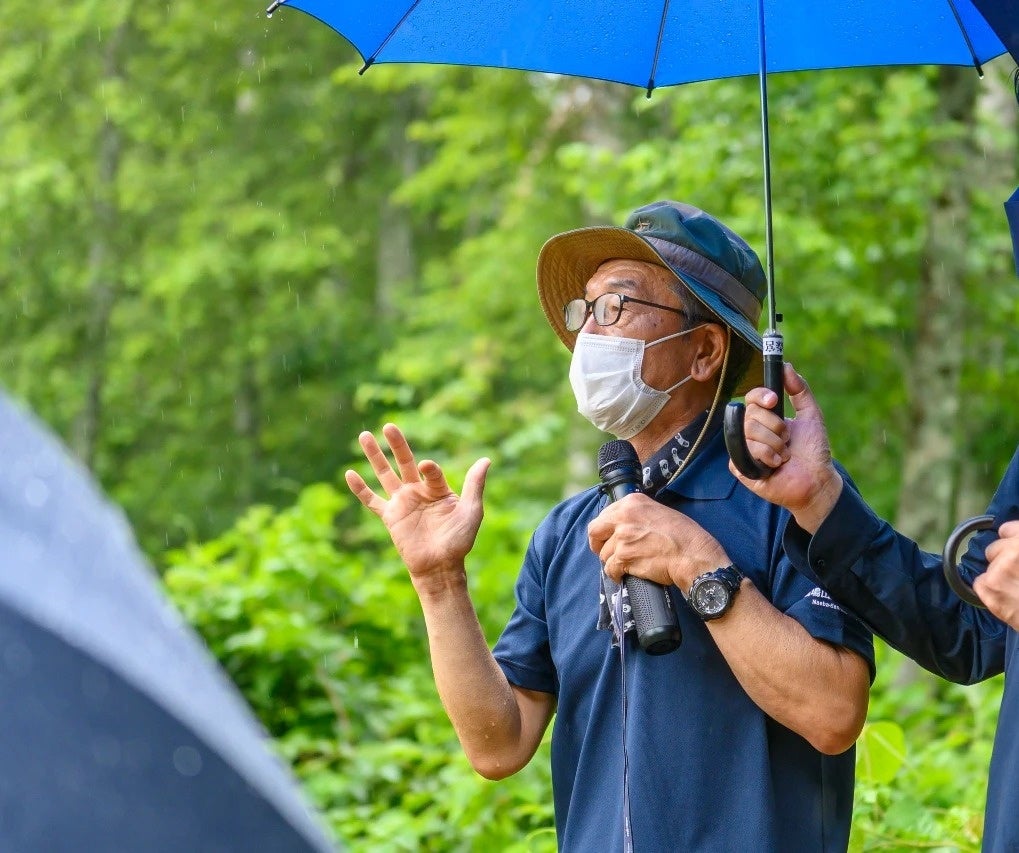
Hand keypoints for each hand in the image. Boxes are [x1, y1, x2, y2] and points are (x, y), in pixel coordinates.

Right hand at [344, 424, 489, 588]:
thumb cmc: (459, 540)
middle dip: (397, 445)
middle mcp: (418, 491)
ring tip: (364, 436)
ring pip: (385, 474)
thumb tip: (486, 460)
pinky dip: (360, 488)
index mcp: (438, 488)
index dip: (429, 467)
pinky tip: (349, 474)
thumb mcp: (471, 510)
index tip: (427, 468)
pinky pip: (372, 500)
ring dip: (374, 456)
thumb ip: (474, 485)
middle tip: (388, 426)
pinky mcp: (390, 517)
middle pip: (405, 462)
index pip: (430, 470)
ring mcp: (402, 503)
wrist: (441, 567)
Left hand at [589, 493, 728, 591]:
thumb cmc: (683, 536)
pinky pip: (611, 569)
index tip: (608, 537)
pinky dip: (616, 575)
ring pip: (604, 554)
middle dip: (598, 544)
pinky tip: (625, 575)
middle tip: (606, 552)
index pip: (604, 515)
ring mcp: (623, 537)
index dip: (605, 530)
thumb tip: (620, 525)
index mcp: (632, 503)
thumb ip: (636, 515)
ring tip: (627, 565)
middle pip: (594, 531)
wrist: (693, 555)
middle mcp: (624, 517)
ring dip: (613, 562)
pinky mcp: (625, 557)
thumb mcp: (658, 512)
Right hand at [729, 362, 842, 533]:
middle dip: (775, 427)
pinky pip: (746, 452)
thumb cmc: (814, 451)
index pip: (751, 399)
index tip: (775, 400)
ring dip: (774, 445)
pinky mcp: (741, 468)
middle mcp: (753, 432)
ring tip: (784, 456)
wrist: (817, 480)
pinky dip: (766, 458)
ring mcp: (745, 449)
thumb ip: (800, 390)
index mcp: (766, 418)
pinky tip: (775, 466)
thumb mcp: (811, 415)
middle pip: (750, 415)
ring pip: (750, 433)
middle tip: (787, 439)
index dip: (760, 396)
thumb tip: (787, 366)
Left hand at [974, 519, 1018, 629]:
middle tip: (1018, 573)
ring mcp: (999, 572)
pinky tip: (1008, 598)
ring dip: (999, 576)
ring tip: (1017, 588)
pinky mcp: (990, 591)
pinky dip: (990, 590)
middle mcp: (1012, 553)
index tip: (1015, 551)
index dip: (1011, 541)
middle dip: (1003, 559)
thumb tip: (1013, 540)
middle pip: (993, 549)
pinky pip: (980, 584)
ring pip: (989, 567)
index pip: (1005, 530)